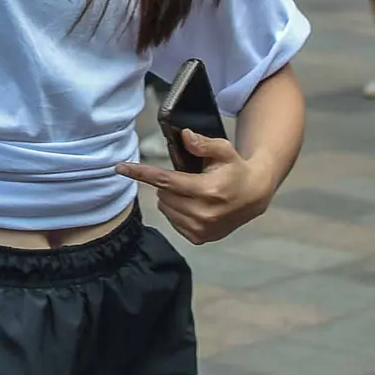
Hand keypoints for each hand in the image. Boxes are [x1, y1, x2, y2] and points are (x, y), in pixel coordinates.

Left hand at [116, 131, 277, 244]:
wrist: (254, 196)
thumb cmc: (235, 169)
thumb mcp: (224, 150)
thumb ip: (203, 143)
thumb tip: (184, 136)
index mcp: (208, 191)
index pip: (165, 181)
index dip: (141, 173)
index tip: (120, 167)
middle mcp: (203, 214)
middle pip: (163, 194)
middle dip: (167, 184)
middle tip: (187, 178)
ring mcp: (201, 229)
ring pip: (165, 208)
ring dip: (171, 197)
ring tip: (192, 191)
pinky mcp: (200, 238)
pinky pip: (173, 221)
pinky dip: (177, 211)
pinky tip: (194, 205)